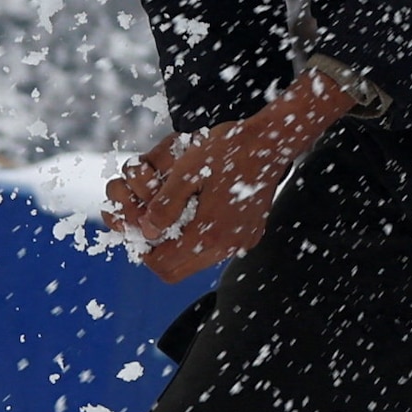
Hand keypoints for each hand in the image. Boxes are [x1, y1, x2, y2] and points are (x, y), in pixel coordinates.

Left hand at [105, 67, 359, 281]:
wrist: (273, 140)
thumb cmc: (230, 149)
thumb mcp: (188, 170)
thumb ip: (165, 204)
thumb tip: (147, 229)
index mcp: (210, 232)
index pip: (163, 264)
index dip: (143, 249)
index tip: (138, 228)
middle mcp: (228, 245)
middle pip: (177, 270)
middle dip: (157, 252)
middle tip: (150, 226)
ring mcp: (241, 242)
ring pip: (195, 261)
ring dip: (177, 245)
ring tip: (171, 216)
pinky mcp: (249, 235)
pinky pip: (214, 250)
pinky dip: (197, 239)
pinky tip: (195, 212)